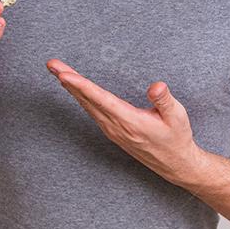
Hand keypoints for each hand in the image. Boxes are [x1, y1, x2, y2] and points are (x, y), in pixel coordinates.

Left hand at [46, 58, 203, 180]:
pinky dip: (80, 97)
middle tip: (52, 64)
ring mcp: (112, 131)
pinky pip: (91, 111)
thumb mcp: (178, 117)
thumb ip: (165, 100)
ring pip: (86, 106)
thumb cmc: (177, 138)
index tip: (64, 76)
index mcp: (130, 121)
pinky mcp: (112, 131)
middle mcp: (116, 127)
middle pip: (87, 100)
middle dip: (68, 80)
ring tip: (57, 70)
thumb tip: (156, 86)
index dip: (81, 86)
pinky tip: (74, 89)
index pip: (100, 100)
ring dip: (71, 87)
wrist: (175, 164)